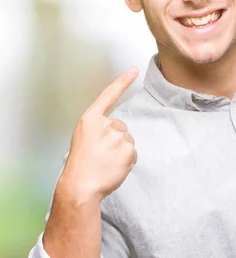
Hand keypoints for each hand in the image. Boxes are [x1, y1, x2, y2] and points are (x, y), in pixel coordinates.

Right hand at [58, 67, 138, 202]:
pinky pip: (133, 153)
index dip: (122, 81)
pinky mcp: (129, 150)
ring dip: (121, 151)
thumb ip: (99, 130)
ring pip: (128, 141)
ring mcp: (118, 137)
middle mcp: (106, 124)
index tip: (134, 70)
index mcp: (90, 119)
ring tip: (105, 162)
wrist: (81, 187)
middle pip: (121, 127)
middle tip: (100, 155)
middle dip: (115, 140)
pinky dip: (126, 161)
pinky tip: (113, 168)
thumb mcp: (83, 139)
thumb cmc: (79, 165)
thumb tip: (116, 133)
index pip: (109, 95)